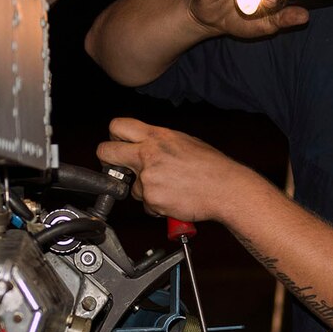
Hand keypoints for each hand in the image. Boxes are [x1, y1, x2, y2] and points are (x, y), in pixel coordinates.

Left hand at [95, 119, 250, 223]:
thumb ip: (158, 143)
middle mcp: (148, 154)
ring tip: (171, 187)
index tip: (117, 144)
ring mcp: (147, 177)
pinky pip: (146, 204)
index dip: (113, 136)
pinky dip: (157, 205)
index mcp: (156, 136)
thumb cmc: (211, 166)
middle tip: (116, 167)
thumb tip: (143, 146)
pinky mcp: (151, 199)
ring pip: (132, 187)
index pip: (117, 126)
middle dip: (107, 160)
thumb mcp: (183, 141)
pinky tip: (174, 198)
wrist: (226, 188)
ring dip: (145, 190)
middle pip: (106, 152)